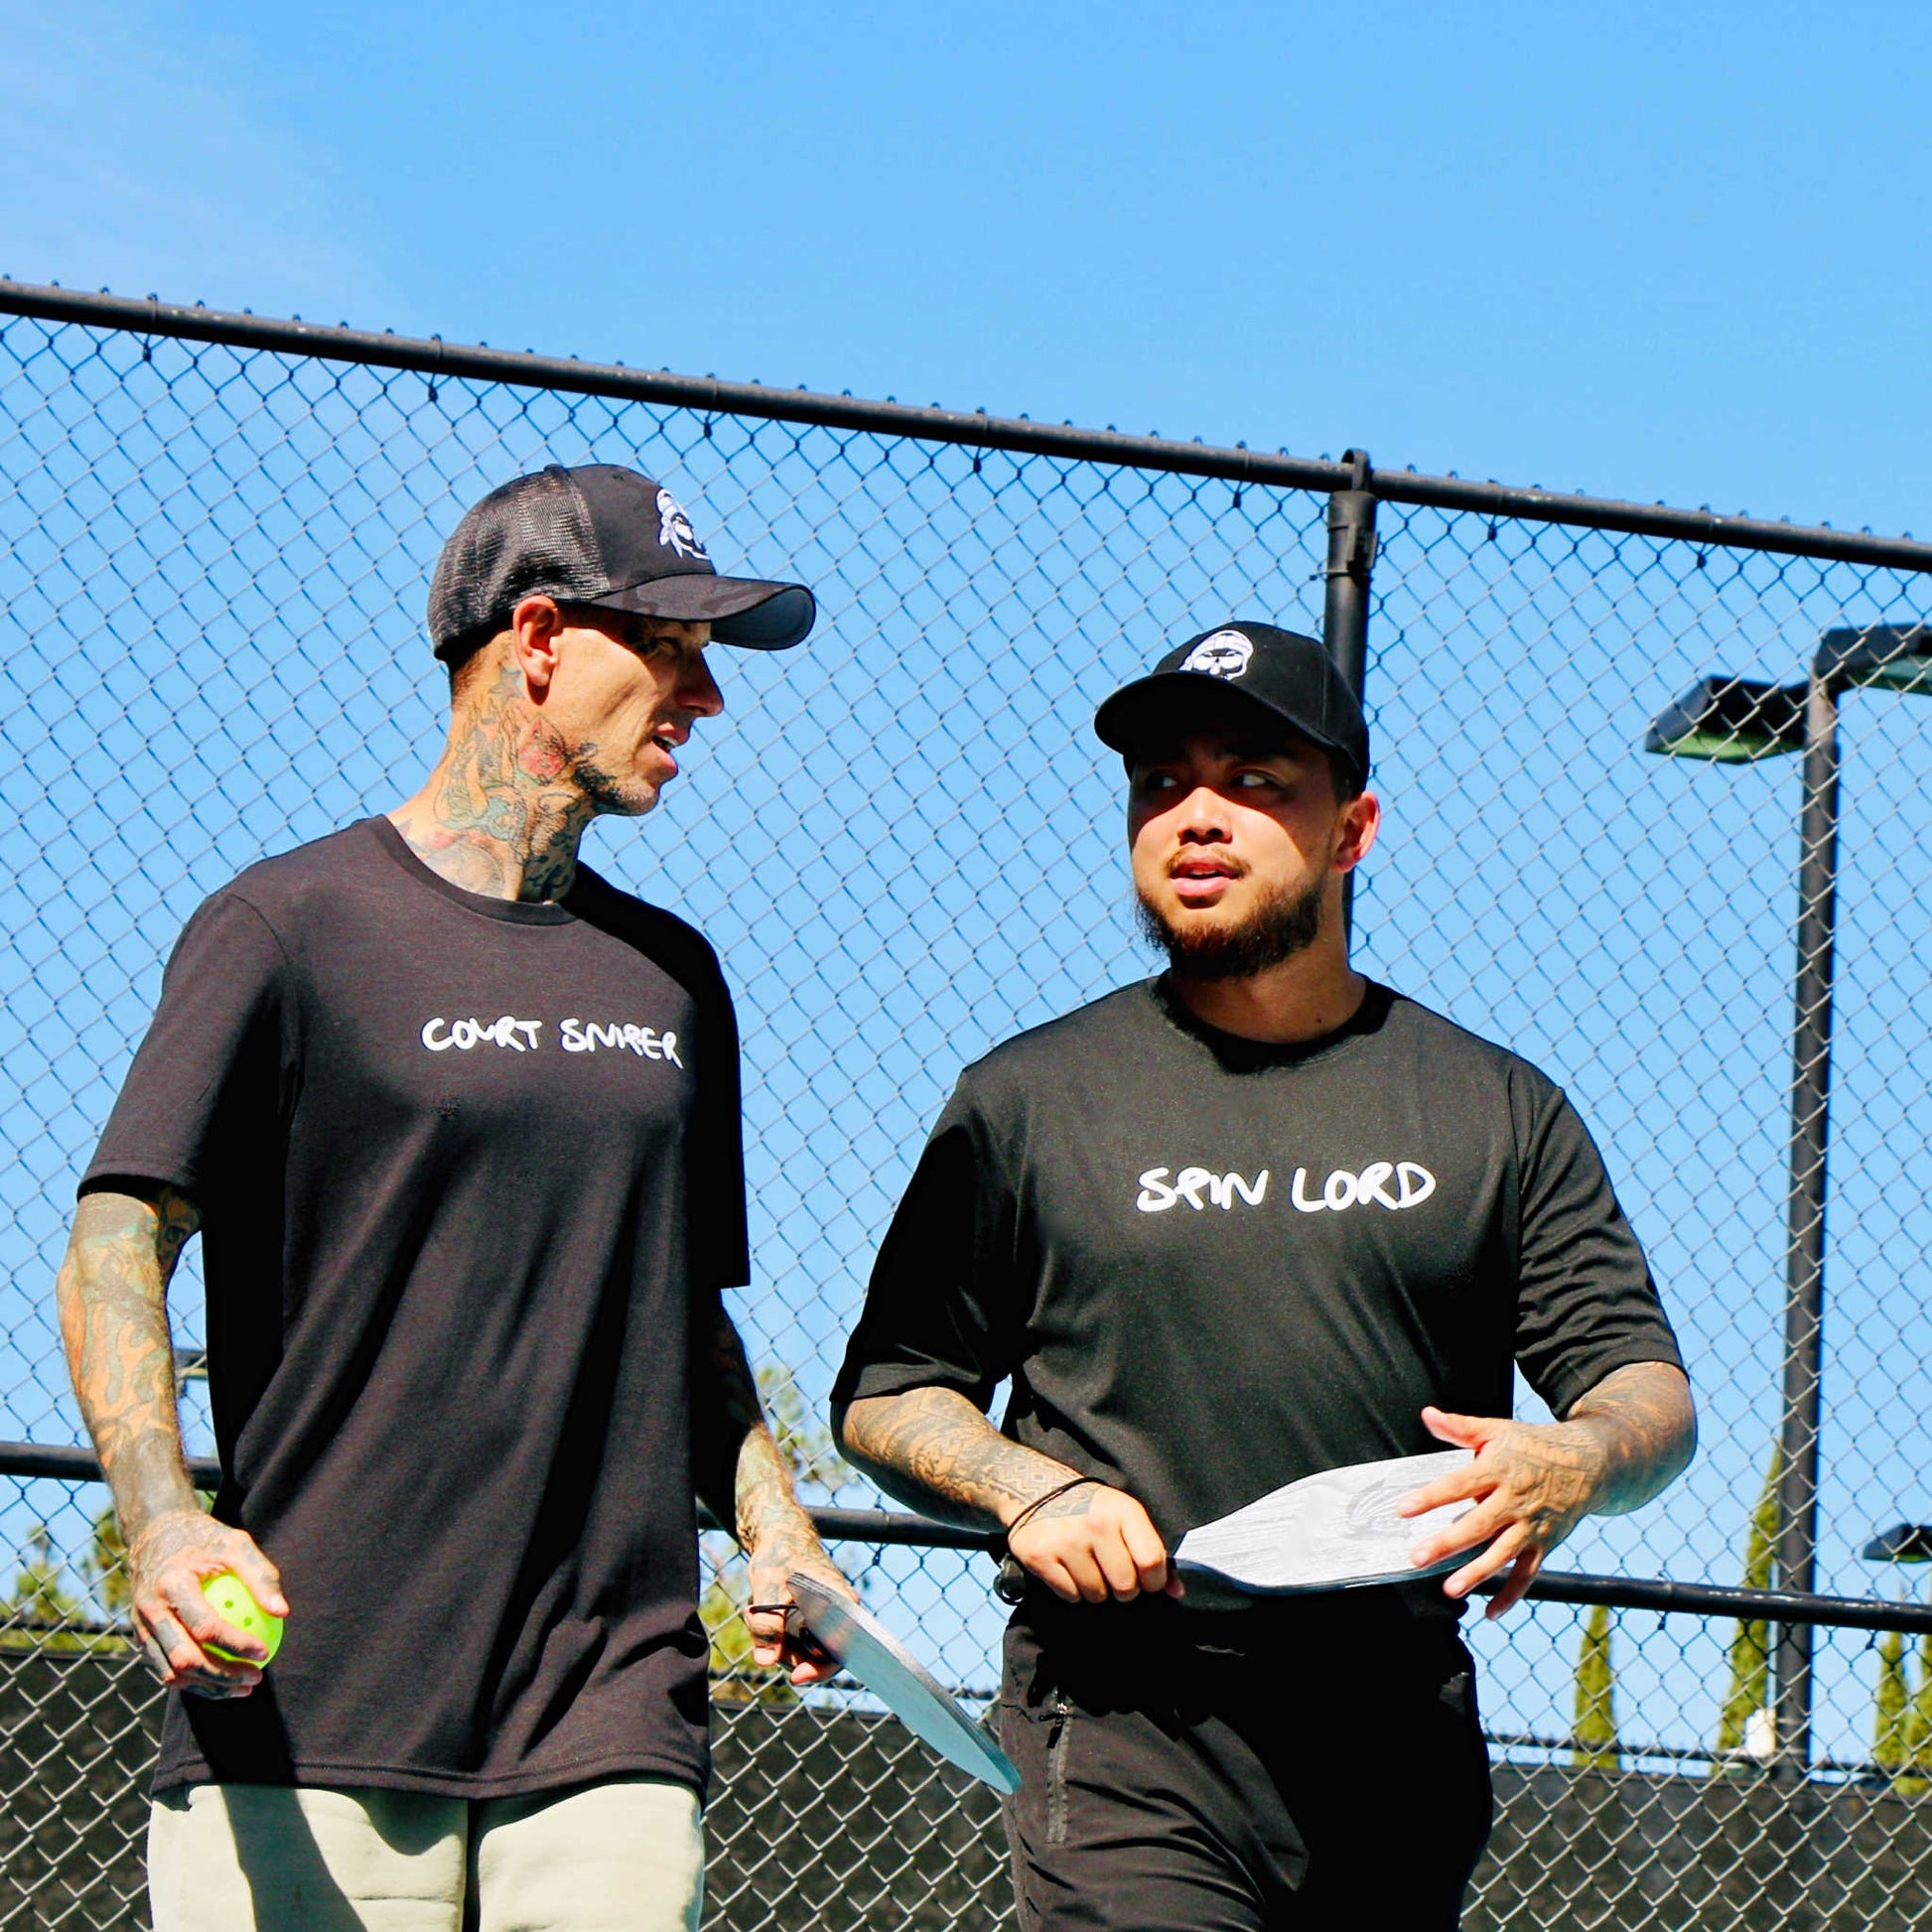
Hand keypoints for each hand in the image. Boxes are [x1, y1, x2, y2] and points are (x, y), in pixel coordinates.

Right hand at [126, 1509, 287, 1697]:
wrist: (156, 1534)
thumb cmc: (206, 1539)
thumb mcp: (237, 1544)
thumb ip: (261, 1575)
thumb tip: (282, 1613)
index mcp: (171, 1585)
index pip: (205, 1627)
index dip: (236, 1644)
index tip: (265, 1652)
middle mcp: (149, 1611)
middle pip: (185, 1659)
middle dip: (223, 1676)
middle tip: (256, 1678)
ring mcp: (140, 1628)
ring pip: (173, 1673)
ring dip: (209, 1687)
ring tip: (245, 1686)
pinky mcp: (141, 1638)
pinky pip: (166, 1669)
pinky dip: (194, 1681)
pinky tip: (224, 1681)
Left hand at [744, 1525, 856, 1687]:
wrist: (779, 1537)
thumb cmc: (780, 1555)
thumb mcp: (768, 1586)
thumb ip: (766, 1624)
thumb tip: (766, 1662)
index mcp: (842, 1605)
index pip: (840, 1652)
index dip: (820, 1669)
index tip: (796, 1677)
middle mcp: (838, 1618)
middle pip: (815, 1658)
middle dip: (781, 1650)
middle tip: (752, 1620)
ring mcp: (823, 1623)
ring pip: (799, 1653)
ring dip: (772, 1642)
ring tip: (751, 1610)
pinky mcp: (808, 1625)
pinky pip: (791, 1644)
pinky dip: (772, 1636)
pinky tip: (755, 1612)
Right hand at [1006, 1483, 1180, 1603]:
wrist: (1037, 1491)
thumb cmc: (1091, 1509)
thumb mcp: (1125, 1518)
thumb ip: (1152, 1553)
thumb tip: (1177, 1592)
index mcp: (1123, 1511)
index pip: (1152, 1561)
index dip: (1154, 1581)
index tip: (1146, 1579)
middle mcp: (1096, 1525)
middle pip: (1125, 1586)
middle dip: (1122, 1588)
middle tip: (1111, 1571)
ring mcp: (1067, 1541)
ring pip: (1097, 1595)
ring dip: (1095, 1589)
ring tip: (1087, 1565)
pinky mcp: (1041, 1557)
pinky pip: (1071, 1596)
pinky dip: (1072, 1589)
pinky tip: (1068, 1567)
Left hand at [1398, 1406, 1602, 1617]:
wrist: (1589, 1463)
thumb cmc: (1532, 1445)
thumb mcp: (1497, 1430)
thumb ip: (1460, 1427)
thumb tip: (1426, 1414)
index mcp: (1497, 1469)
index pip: (1458, 1485)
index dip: (1430, 1497)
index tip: (1402, 1509)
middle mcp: (1514, 1500)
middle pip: (1477, 1525)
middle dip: (1446, 1543)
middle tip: (1416, 1557)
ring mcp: (1531, 1525)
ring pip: (1501, 1553)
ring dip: (1476, 1573)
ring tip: (1449, 1589)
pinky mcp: (1545, 1543)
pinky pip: (1527, 1574)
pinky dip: (1512, 1595)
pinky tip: (1491, 1613)